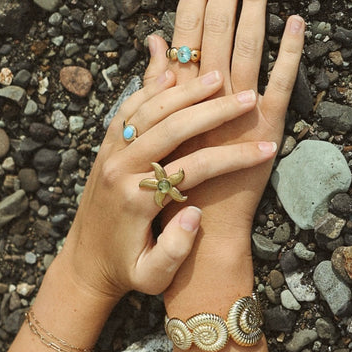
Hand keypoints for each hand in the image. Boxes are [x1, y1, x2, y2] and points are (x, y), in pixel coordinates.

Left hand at [56, 45, 278, 302]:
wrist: (84, 265)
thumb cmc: (126, 273)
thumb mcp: (152, 277)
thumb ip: (174, 250)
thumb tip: (195, 213)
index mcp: (137, 201)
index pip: (194, 168)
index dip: (233, 157)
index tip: (267, 150)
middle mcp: (120, 170)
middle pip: (171, 127)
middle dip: (213, 111)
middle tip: (248, 97)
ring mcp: (109, 155)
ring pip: (148, 110)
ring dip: (184, 91)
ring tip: (218, 77)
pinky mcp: (105, 148)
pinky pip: (127, 110)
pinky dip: (149, 90)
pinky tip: (174, 74)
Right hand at [160, 0, 304, 258]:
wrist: (193, 245)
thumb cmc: (163, 198)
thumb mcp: (148, 143)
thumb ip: (153, 91)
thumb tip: (156, 44)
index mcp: (173, 103)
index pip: (183, 34)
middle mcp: (203, 103)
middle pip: (213, 29)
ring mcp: (236, 116)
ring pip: (245, 47)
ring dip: (254, 3)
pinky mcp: (264, 134)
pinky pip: (282, 86)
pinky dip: (291, 53)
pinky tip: (297, 21)